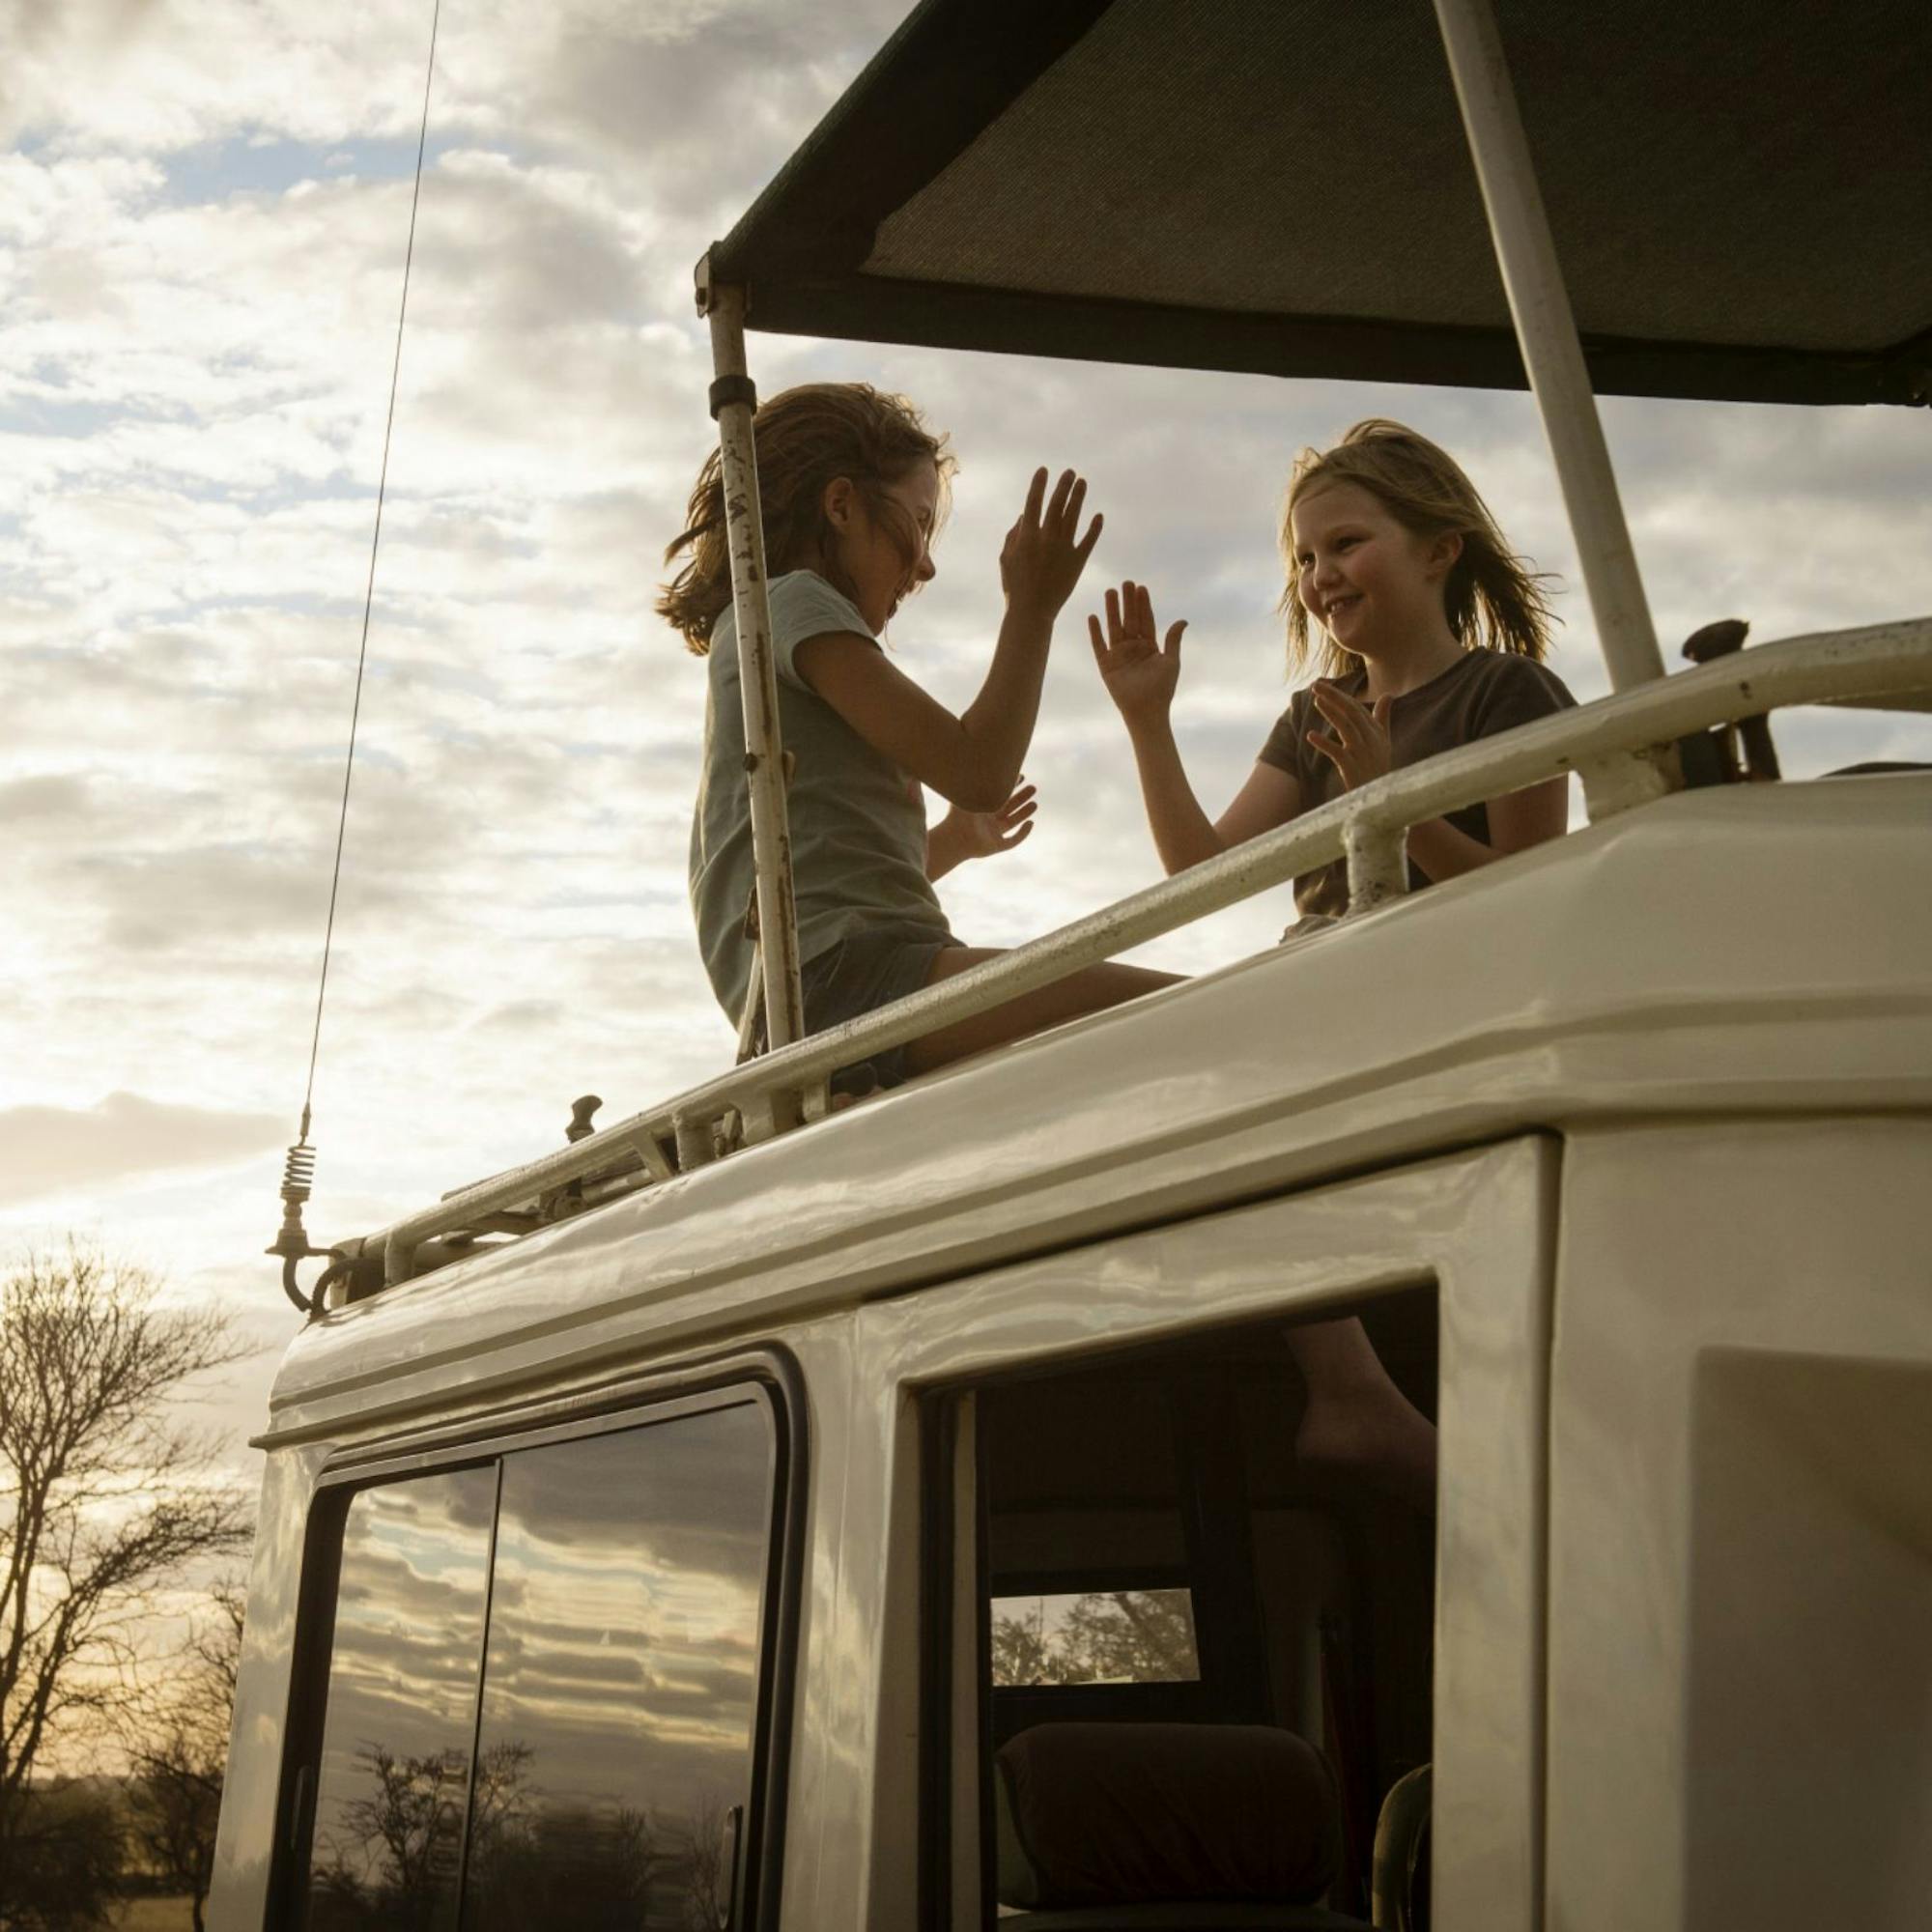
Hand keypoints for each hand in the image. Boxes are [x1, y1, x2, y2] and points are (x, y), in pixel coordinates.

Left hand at [940, 782, 1037, 860]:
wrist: (953, 837)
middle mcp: (988, 821)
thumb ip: (972, 781)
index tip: (1021, 777)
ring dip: (1025, 813)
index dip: (1012, 787)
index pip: (1001, 796)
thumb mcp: (966, 795)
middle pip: (1010, 808)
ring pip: (1013, 822)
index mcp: (982, 809)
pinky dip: (1023, 833)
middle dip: (1022, 798)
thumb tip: (976, 760)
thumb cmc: (956, 816)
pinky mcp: (996, 846)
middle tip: (1033, 788)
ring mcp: (993, 834)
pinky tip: (1030, 823)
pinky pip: (1013, 840)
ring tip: (1034, 804)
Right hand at [1000, 467, 1102, 621]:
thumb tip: (1024, 515)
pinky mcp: (1077, 561)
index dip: (1039, 484)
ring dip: (1079, 497)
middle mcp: (1047, 538)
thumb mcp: (1006, 559)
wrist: (1032, 611)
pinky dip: (1095, 527)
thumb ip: (1013, 535)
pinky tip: (1099, 516)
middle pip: (1057, 504)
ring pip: (1074, 516)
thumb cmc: (1015, 586)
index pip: (1034, 502)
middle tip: (1071, 472)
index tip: (1044, 470)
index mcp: (1027, 536)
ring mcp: (1064, 549)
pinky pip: (1089, 540)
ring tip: (1082, 483)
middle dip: (1064, 485)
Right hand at [1089, 579, 1186, 728]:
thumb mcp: (1171, 661)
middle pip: (1129, 619)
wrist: (1147, 711)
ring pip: (1114, 627)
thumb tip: (1183, 620)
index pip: (1146, 620)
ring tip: (1110, 592)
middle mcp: (1133, 647)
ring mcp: (1118, 655)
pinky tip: (1093, 617)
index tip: (1141, 587)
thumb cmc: (1162, 689)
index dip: (1143, 604)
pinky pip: (1099, 645)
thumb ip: (1173, 640)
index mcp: (1149, 646)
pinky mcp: (1106, 665)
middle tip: (1126, 583)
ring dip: (1112, 610)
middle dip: (1128, 602)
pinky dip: (1095, 632)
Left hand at [1306, 681, 1393, 790]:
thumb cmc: (1379, 769)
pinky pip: (1338, 753)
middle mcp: (1371, 741)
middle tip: (1316, 686)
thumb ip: (1382, 717)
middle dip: (1335, 697)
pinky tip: (1310, 735)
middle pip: (1352, 713)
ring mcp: (1362, 754)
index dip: (1340, 697)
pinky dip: (1324, 743)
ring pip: (1347, 728)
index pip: (1357, 709)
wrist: (1380, 798)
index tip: (1323, 687)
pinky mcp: (1353, 769)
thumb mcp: (1383, 742)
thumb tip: (1388, 694)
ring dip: (1331, 713)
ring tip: (1316, 700)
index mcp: (1376, 733)